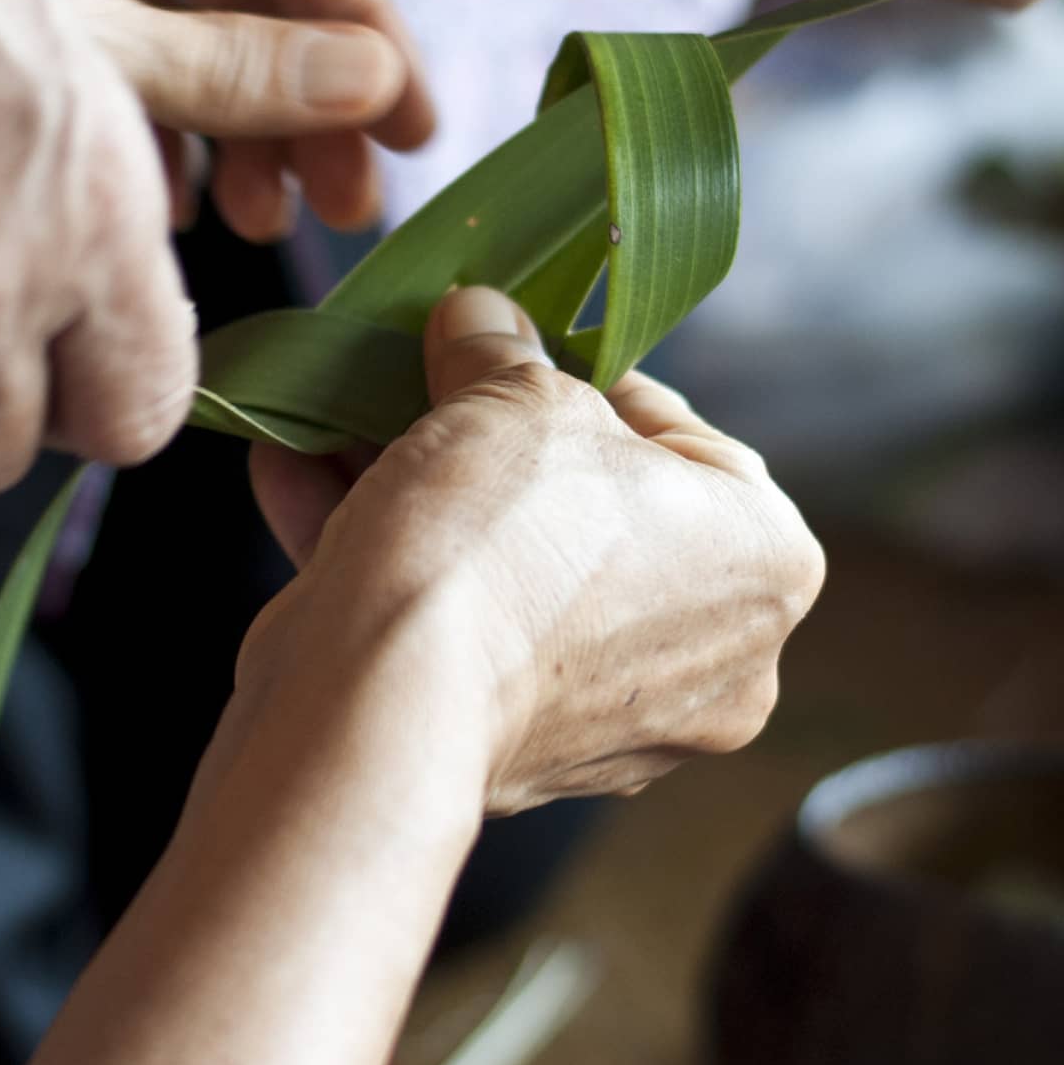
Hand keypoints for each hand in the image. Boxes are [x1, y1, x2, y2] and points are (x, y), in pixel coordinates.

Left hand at [0, 0, 434, 243]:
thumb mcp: (95, 63)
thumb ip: (238, 72)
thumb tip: (375, 80)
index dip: (371, 36)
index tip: (410, 138)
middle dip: (304, 106)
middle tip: (346, 206)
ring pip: (201, 24)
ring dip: (243, 131)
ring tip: (258, 223)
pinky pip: (137, 47)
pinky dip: (169, 125)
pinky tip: (176, 203)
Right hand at [246, 287, 823, 813]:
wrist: (383, 707)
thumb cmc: (497, 534)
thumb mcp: (512, 394)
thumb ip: (502, 346)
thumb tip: (482, 316)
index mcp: (766, 563)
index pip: (681, 434)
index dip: (582, 374)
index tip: (510, 349)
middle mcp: (713, 656)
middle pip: (588, 506)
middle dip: (490, 438)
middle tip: (425, 381)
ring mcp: (611, 717)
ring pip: (512, 568)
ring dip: (419, 488)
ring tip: (340, 418)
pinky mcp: (508, 748)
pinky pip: (454, 626)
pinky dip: (382, 555)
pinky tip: (297, 475)